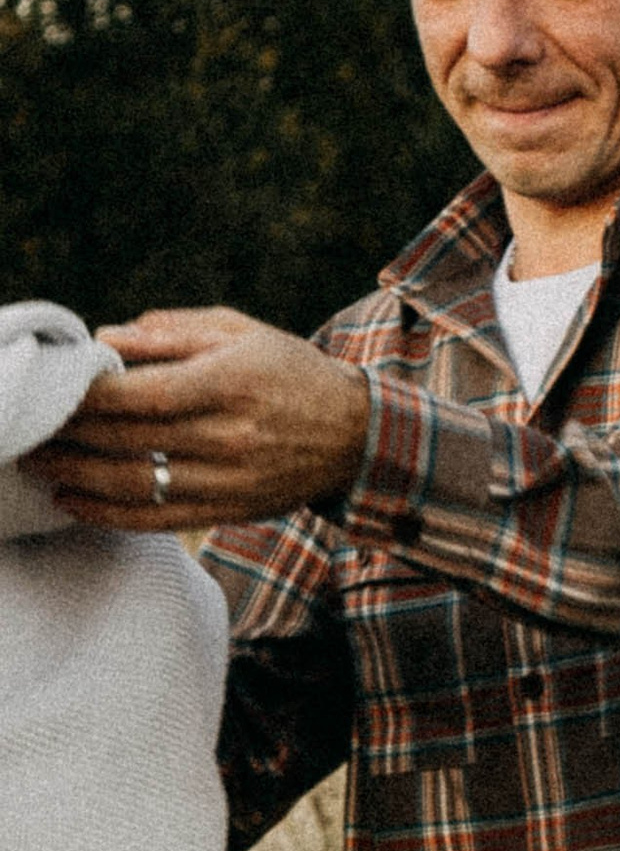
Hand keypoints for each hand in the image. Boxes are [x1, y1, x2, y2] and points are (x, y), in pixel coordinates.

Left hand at [26, 310, 370, 527]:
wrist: (356, 437)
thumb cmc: (290, 372)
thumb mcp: (239, 331)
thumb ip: (171, 333)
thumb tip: (106, 340)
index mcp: (229, 382)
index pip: (142, 394)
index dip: (87, 396)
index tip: (51, 389)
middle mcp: (229, 436)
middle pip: (129, 440)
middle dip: (69, 435)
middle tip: (25, 428)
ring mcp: (230, 480)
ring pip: (136, 483)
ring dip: (76, 476)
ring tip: (36, 464)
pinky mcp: (231, 511)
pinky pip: (159, 519)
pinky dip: (110, 514)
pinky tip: (73, 503)